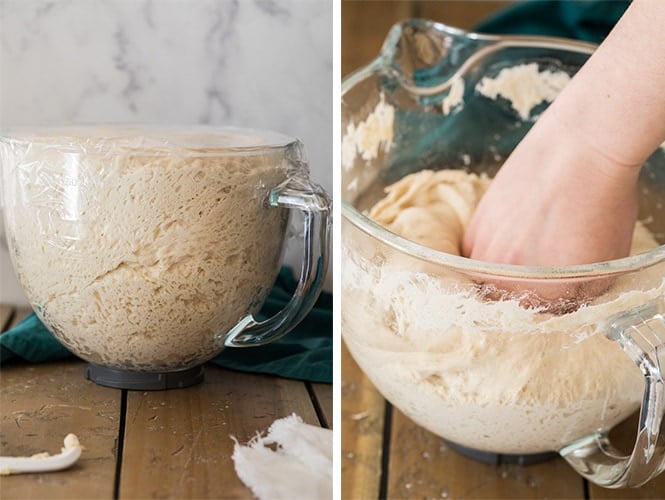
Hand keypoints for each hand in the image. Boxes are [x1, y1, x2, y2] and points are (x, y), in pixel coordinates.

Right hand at [461, 112, 640, 309]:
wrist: (578, 151)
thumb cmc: (601, 204)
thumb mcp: (606, 263)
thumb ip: (578, 294)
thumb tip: (561, 301)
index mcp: (539, 295)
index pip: (533, 318)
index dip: (543, 305)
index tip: (552, 292)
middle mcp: (504, 281)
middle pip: (505, 302)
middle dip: (520, 290)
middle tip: (540, 268)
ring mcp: (484, 254)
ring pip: (486, 278)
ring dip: (501, 270)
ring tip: (527, 244)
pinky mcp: (473, 228)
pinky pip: (474, 253)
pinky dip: (490, 247)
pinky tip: (513, 228)